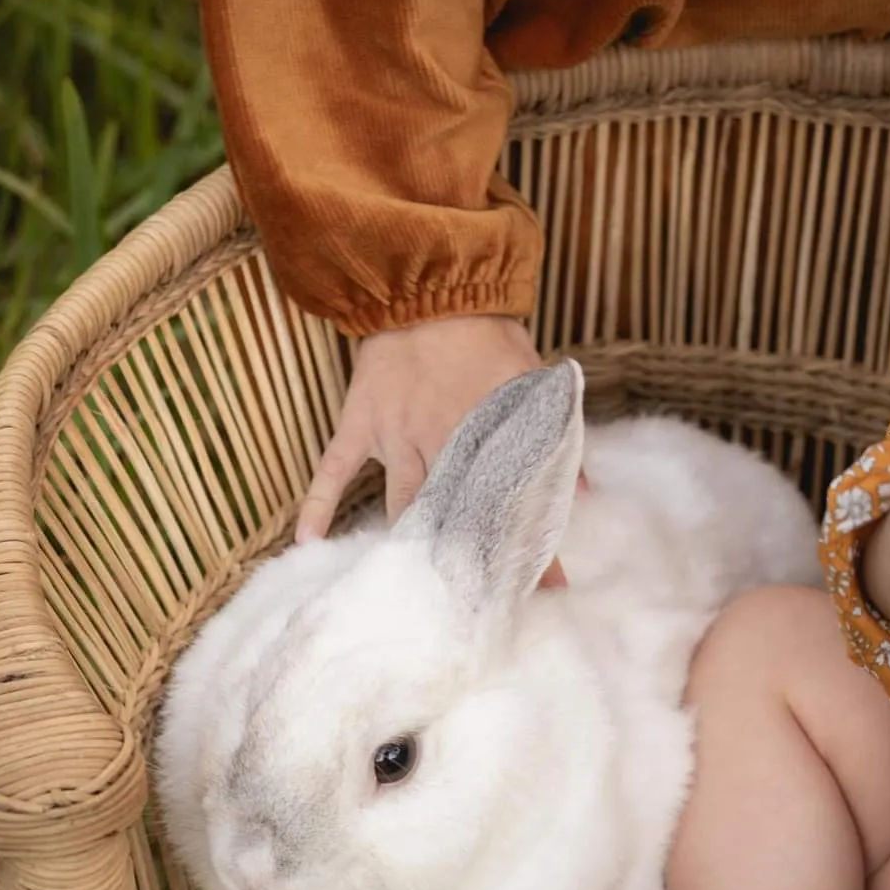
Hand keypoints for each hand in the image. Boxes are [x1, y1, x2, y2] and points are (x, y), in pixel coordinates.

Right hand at [296, 315, 570, 586]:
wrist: (427, 287)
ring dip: (408, 545)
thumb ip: (557, 436)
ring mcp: (394, 438)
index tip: (545, 588)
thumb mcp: (533, 380)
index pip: (510, 504)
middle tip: (477, 602)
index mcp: (485, 436)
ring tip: (413, 591)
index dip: (528, 547)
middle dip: (467, 559)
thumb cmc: (487, 333)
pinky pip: (334, 471)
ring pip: (401, 504)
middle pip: (455, 515)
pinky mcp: (360, 425)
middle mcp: (438, 444)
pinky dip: (318, 506)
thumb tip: (582, 489)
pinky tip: (307, 544)